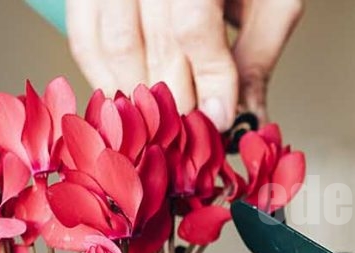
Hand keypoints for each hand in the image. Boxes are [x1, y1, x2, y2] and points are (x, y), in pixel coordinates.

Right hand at [66, 0, 301, 128]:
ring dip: (139, 95)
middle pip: (153, 41)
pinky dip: (103, 75)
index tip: (220, 120)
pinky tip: (129, 101)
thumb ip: (256, 58)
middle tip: (193, 136)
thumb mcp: (271, 3)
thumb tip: (247, 119)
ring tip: (164, 125)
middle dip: (176, 100)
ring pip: (112, 43)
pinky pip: (84, 35)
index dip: (208, 80)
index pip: (194, 26)